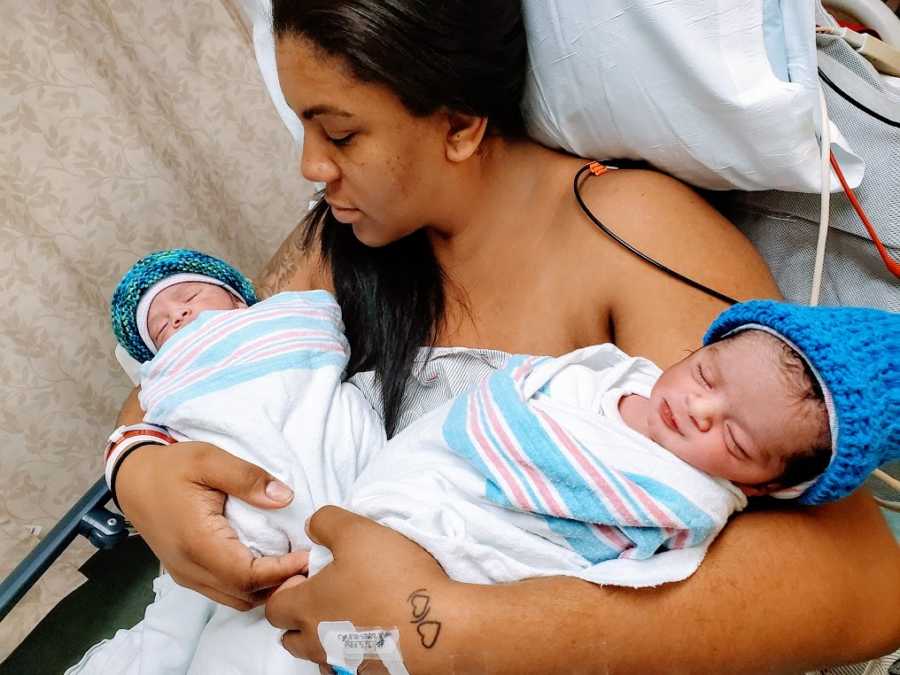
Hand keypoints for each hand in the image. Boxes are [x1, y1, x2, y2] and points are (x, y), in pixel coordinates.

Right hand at [116, 441, 308, 609]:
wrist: (133, 478)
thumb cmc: (172, 467)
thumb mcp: (210, 459)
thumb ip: (248, 478)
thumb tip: (285, 498)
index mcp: (197, 542)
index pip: (247, 576)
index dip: (282, 572)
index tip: (308, 554)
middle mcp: (190, 568)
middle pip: (245, 595)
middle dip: (280, 584)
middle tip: (309, 561)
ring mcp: (187, 575)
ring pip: (236, 599)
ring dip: (266, 588)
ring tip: (292, 562)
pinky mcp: (187, 574)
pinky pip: (224, 591)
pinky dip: (250, 585)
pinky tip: (268, 563)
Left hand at [266, 507, 454, 673]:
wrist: (439, 624)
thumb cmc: (394, 577)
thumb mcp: (357, 531)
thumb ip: (326, 522)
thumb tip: (312, 527)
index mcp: (307, 608)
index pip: (275, 606)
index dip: (287, 588)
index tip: (311, 574)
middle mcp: (319, 642)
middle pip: (292, 639)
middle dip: (301, 618)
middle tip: (329, 594)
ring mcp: (345, 663)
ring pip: (320, 655)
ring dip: (326, 638)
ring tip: (354, 613)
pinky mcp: (371, 673)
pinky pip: (351, 665)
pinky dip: (355, 652)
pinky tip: (376, 633)